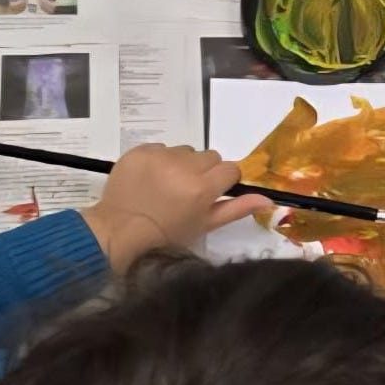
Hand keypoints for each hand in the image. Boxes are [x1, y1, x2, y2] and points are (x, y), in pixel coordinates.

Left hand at [81, 144, 272, 272]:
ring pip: (186, 150)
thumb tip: (269, 198)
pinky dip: (160, 160)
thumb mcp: (204, 226)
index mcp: (202, 187)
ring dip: (182, 164)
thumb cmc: (165, 236)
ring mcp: (159, 156)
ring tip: (165, 186)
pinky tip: (150, 180)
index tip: (210, 194)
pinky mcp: (139, 151)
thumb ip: (236, 208)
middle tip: (186, 192)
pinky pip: (161, 148)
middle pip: (210, 157)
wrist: (116, 233)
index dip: (223, 181)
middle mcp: (183, 166)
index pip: (230, 169)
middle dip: (203, 172)